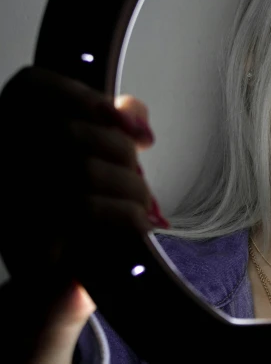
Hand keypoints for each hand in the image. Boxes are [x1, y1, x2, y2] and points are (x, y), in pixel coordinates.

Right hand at [0, 66, 166, 361]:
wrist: (47, 297)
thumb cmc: (72, 223)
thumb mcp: (88, 165)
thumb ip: (108, 125)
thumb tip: (134, 112)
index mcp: (8, 136)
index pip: (30, 87)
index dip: (79, 93)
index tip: (118, 115)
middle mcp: (1, 165)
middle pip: (70, 129)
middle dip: (120, 149)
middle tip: (139, 172)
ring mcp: (9, 205)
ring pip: (83, 168)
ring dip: (130, 185)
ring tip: (141, 203)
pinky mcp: (27, 245)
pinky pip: (86, 207)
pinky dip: (125, 212)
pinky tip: (139, 222)